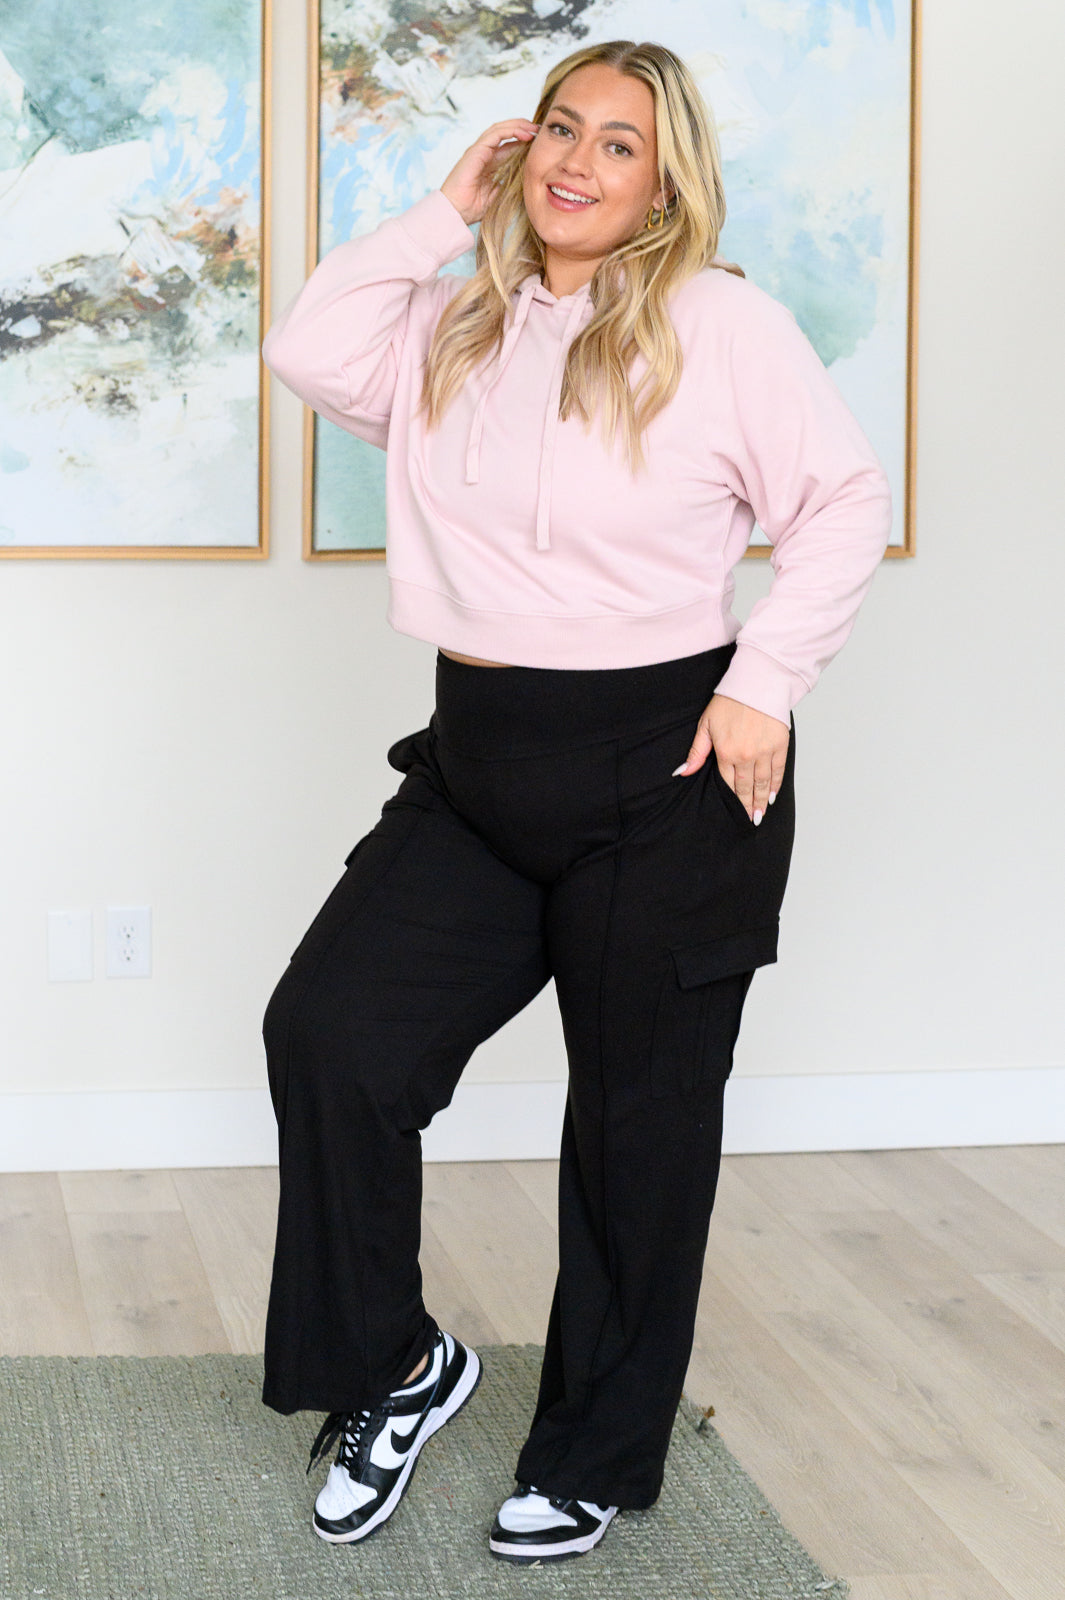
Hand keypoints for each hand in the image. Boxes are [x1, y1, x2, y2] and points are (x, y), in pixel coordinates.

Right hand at [440, 118, 539, 225]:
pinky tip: (524, 134)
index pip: (508, 145)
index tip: (540, 142)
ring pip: (500, 129)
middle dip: (523, 128)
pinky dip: (510, 131)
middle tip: (540, 130)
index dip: (524, 141)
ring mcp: (479, 150)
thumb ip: (507, 184)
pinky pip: (495, 134)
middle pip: (505, 132)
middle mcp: (483, 153)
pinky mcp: (476, 150)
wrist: (455, 212)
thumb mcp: (497, 195)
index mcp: (489, 163)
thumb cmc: (472, 207)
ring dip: (519, 125)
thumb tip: (522, 180)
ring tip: (534, 128)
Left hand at [673, 694, 789, 824]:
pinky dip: (775, 784)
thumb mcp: (706, 724)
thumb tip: (683, 771)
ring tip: (760, 814)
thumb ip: (697, 751)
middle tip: (750, 820)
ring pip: (762, 783)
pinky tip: (772, 795)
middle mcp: (746, 756)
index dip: (732, 801)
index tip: (735, 814)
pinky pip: (778, 771)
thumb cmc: (730, 701)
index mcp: (726, 752)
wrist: (757, 683)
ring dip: (762, 801)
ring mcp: (765, 751)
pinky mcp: (780, 745)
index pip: (728, 784)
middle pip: (746, 788)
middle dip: (748, 806)